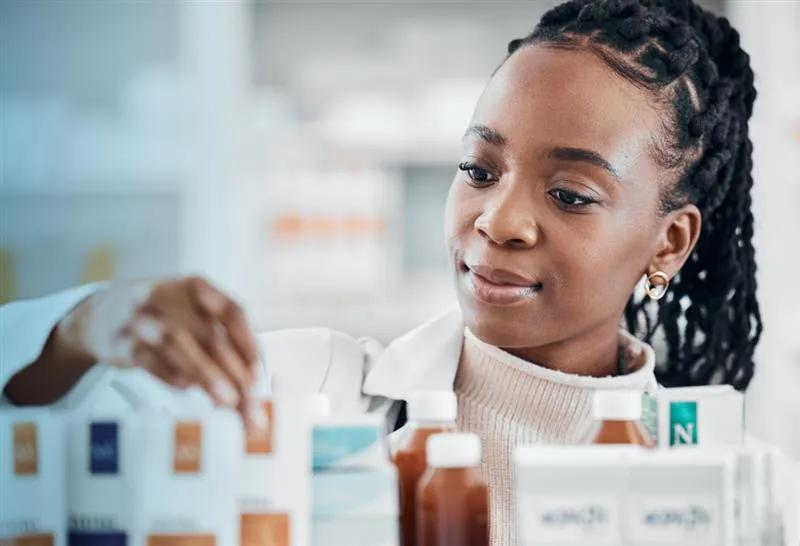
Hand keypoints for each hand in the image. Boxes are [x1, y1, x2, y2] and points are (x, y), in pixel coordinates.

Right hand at [58, 276, 264, 430]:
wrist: (102, 316)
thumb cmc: (163, 319)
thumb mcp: (193, 316)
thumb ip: (223, 344)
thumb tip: (254, 385)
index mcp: (197, 287)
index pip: (233, 311)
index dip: (249, 343)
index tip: (259, 374)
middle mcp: (171, 296)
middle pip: (210, 335)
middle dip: (234, 374)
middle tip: (251, 405)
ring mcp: (143, 317)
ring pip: (180, 344)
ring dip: (206, 375)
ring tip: (226, 402)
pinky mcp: (121, 341)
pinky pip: (147, 358)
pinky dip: (168, 373)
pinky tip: (186, 388)